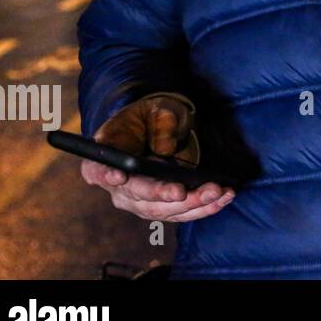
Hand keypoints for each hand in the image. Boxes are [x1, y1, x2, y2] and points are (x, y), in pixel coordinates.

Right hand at [80, 95, 233, 221]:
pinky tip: (224, 197)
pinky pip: (181, 212)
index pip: (96, 170)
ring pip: (163, 210)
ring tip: (218, 192)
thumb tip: (166, 149)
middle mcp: (118, 185)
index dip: (105, 175)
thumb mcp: (157, 109)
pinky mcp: (161, 206)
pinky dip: (203, 207)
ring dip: (192, 204)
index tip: (119, 176)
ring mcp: (138, 200)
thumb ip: (161, 123)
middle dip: (163, 194)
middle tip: (184, 191)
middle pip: (137, 197)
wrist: (155, 130)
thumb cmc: (150, 117)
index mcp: (106, 155)